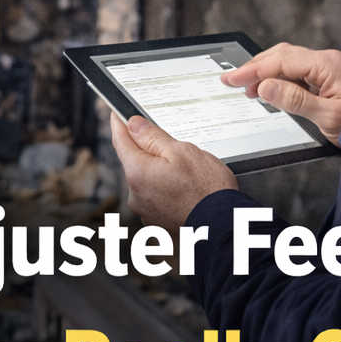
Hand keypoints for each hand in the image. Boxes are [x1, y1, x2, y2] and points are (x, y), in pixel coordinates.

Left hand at [111, 114, 237, 228]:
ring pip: (147, 179)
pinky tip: (186, 191)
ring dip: (159, 172)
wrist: (222, 227)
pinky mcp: (156, 220)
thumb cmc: (207, 191)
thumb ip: (153, 137)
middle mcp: (135, 194)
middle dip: (150, 152)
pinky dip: (166, 190)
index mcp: (138, 172)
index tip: (118, 114)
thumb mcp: (182, 151)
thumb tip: (133, 125)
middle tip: (176, 150)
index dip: (120, 124)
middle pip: (135, 161)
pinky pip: (156, 196)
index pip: (120, 140)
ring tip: (187, 176)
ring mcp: (145, 210)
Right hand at [219, 43, 340, 143]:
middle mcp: (328, 61)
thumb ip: (295, 100)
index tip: (232, 79)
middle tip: (232, 81)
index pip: (281, 61)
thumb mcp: (328, 117)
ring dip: (266, 72)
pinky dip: (280, 79)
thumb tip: (266, 86)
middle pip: (282, 55)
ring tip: (248, 88)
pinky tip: (272, 89)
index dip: (252, 70)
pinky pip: (300, 72)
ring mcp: (330, 67)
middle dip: (254, 67)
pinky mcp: (331, 77)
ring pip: (289, 62)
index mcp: (327, 65)